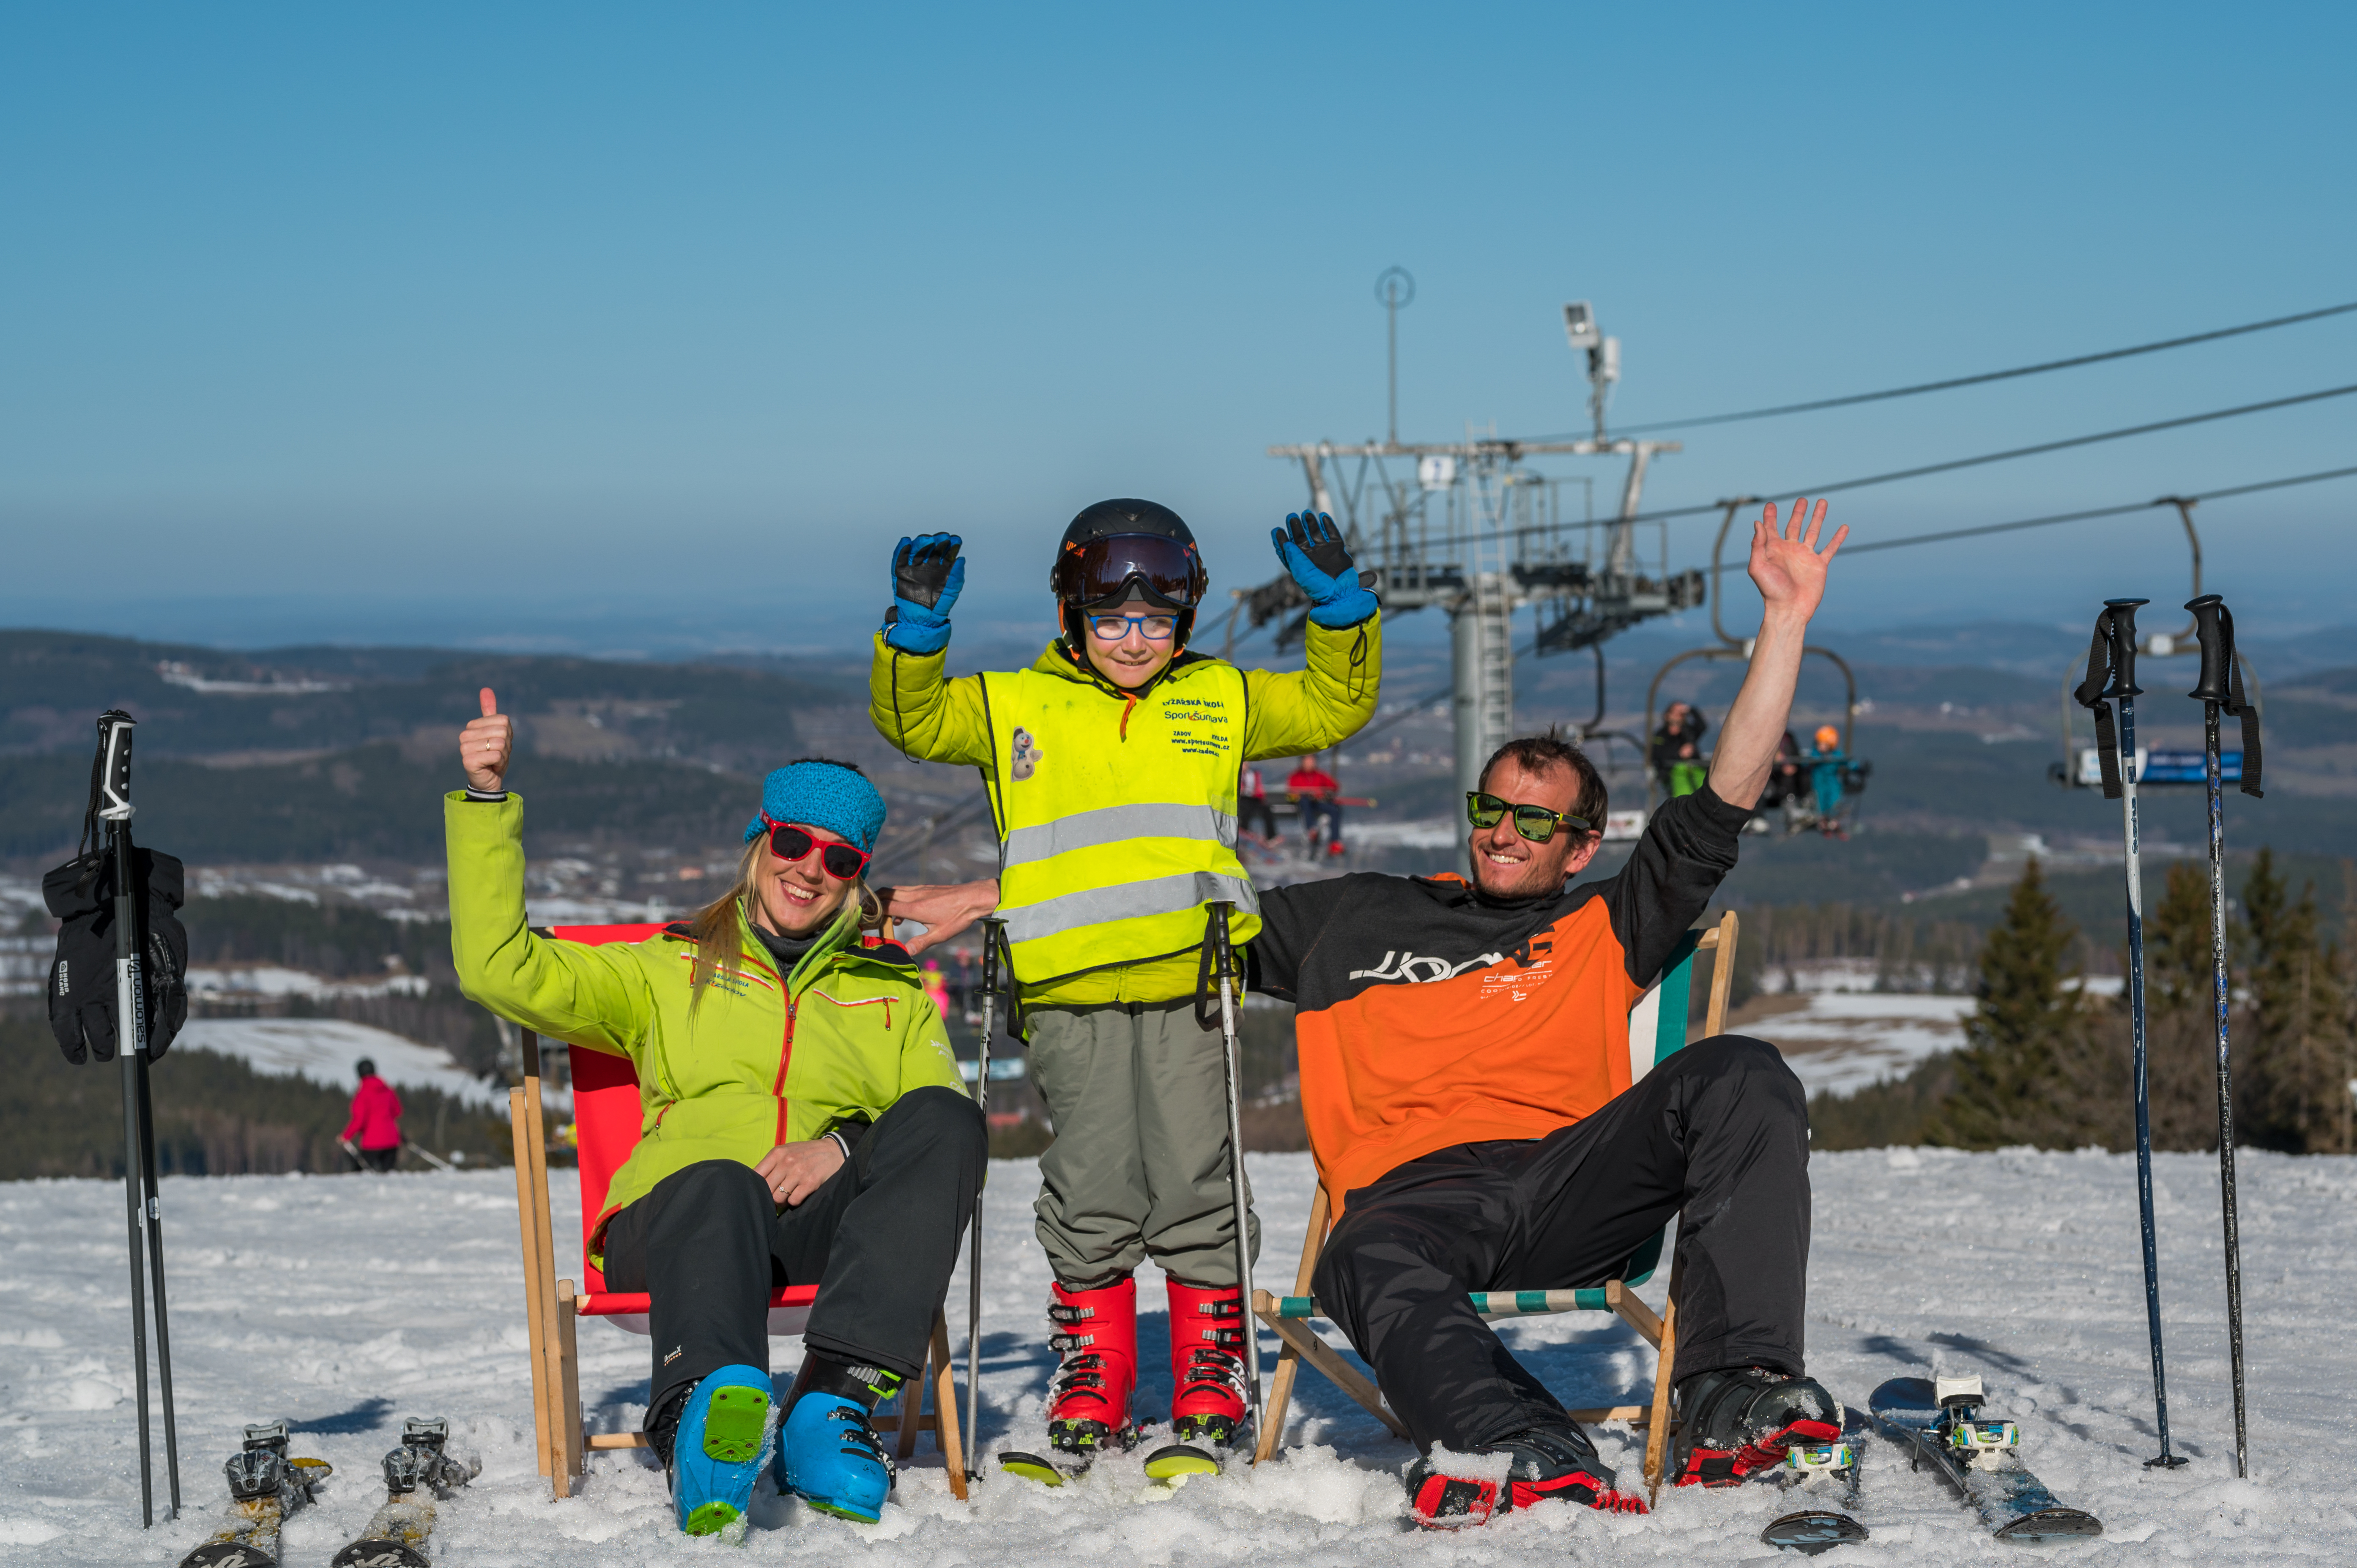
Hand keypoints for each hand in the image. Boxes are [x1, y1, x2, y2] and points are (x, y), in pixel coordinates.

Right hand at [460, 687, 513, 792]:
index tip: (498, 745)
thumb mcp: (496, 731)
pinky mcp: (468, 761)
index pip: (502, 721)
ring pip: (500, 744)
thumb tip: (485, 689)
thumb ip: (490, 711)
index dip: (507, 735)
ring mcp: (464, 748)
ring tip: (494, 761)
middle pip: (502, 732)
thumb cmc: (494, 756)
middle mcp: (464, 735)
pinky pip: (497, 755)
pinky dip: (500, 763)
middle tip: (497, 755)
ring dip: (503, 755)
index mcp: (472, 726)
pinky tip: (491, 767)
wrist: (489, 781)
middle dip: (506, 746)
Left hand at [754, 1138, 845, 1206]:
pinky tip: (799, 1195)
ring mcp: (799, 1173)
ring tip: (787, 1196)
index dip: (756, 1186)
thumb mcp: (786, 1151)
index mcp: (777, 1153)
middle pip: (766, 1189)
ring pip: (778, 1198)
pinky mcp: (810, 1183)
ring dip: (782, 1201)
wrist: (833, 1151)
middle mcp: (786, 1162)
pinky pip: (794, 1201)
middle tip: (775, 1196)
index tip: (760, 1190)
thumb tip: (755, 1184)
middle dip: (769, 1196)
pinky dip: (794, 1202)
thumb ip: (771, 1164)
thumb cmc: (805, 1153)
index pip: (756, 1175)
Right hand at [878, 879, 999, 953]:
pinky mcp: (925, 888)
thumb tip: (905, 952)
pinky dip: (897, 898)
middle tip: (868, 915)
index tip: (865, 920)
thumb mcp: (940, 935)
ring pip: (894, 890)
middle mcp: (914, 895)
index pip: (885, 905)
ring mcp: (920, 889)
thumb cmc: (958, 917)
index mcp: (914, 907)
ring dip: (885, 900)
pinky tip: (903, 913)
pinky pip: (904, 890)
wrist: (974, 897)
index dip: (872, 912)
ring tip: (883, 916)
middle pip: (885, 893)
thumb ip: (921, 943)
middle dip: (874, 902)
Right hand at [893, 533, 964, 609]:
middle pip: (931, 547)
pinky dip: (902, 549)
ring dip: (922, 542)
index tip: (956, 540)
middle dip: (938, 541)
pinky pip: (899, 558)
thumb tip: (961, 559)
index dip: (951, 545)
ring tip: (928, 540)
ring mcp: (914, 567)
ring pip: (916, 549)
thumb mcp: (951, 591)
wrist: (922, 618)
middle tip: (943, 538)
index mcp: (940, 567)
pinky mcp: (900, 571)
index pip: (946, 552)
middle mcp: (927, 564)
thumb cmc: (939, 605)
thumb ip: (957, 576)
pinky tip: (907, 542)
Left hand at [1270, 512, 1377, 628]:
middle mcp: (1311, 557)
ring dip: (1310, 523)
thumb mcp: (1303, 575)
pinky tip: (1322, 516)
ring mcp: (1325, 552)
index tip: (1276, 531)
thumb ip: (1294, 559)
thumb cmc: (1320, 589)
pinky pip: (1332, 534)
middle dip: (1295, 527)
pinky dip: (1328, 525)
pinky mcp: (1337, 549)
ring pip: (1316, 533)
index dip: (1281, 540)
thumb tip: (1286, 544)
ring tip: (1306, 514)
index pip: (1288, 549)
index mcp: (1300, 564)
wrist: (1342, 594)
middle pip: (1301, 538)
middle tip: (1291, 517)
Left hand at [1747, 498, 1845, 624]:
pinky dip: (1837, 538)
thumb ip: (1757, 545)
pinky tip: (1844, 527)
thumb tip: (1758, 524)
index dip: (1770, 516)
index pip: (1771, 528)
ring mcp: (1805, 557)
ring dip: (1818, 517)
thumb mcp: (1758, 566)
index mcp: (1773, 550)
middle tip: (1802, 500)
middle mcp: (1790, 550)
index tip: (1770, 504)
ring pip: (1813, 531)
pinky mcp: (1819, 565)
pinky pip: (1830, 548)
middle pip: (1794, 525)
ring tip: (1823, 502)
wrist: (1789, 608)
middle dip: (1798, 512)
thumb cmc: (1770, 590)